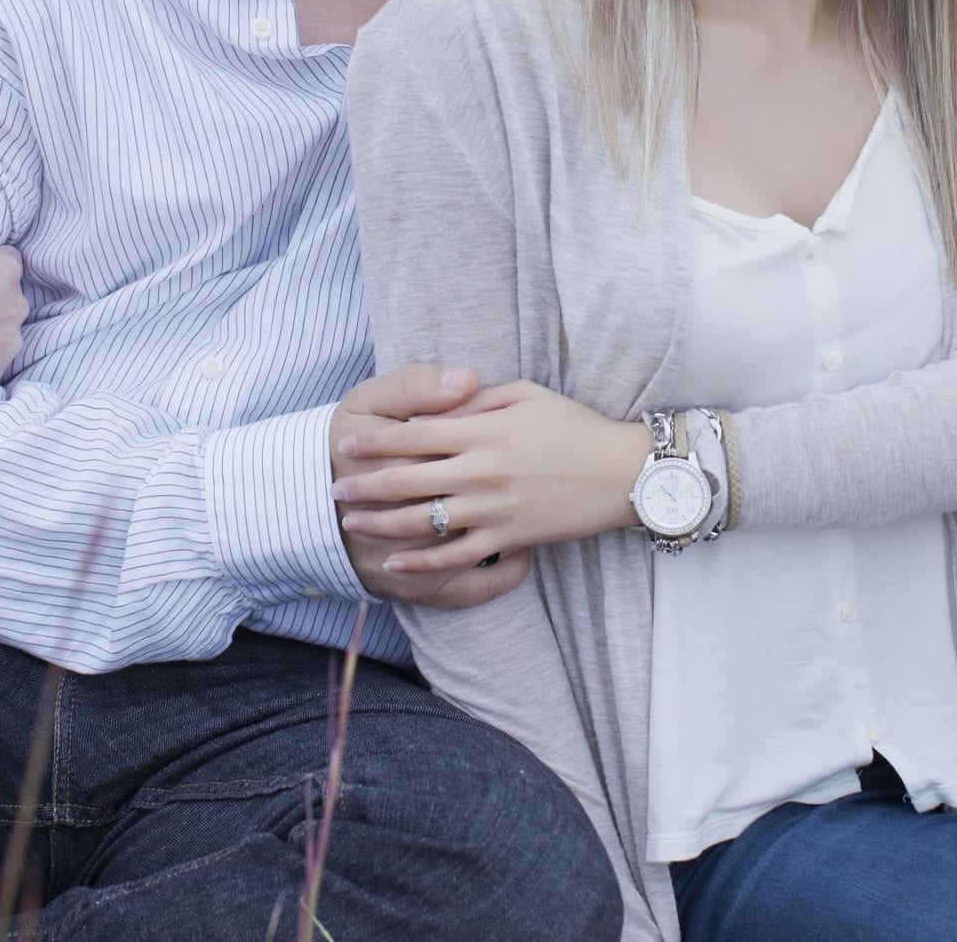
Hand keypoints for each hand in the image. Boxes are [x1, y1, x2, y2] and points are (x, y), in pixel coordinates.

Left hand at [332, 380, 646, 573]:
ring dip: (382, 524)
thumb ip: (476, 401)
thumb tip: (437, 406)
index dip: (376, 440)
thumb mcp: (526, 394)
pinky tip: (396, 562)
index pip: (414, 434)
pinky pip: (457, 555)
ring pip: (424, 520)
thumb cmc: (574, 426)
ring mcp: (494, 508)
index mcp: (483, 430)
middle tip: (334, 488)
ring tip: (353, 523)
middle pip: (408, 479)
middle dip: (365, 485)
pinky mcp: (509, 536)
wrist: (622, 472)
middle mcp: (481, 470)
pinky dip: (423, 562)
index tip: (347, 444)